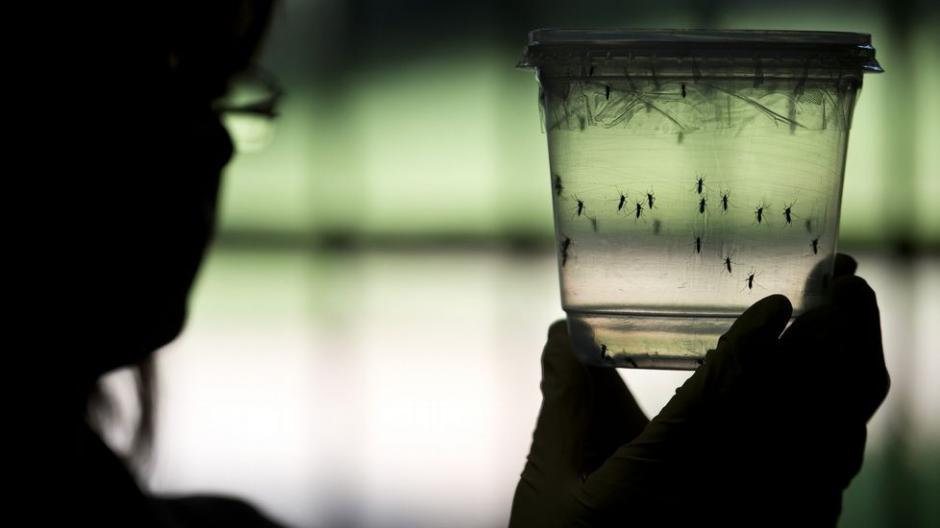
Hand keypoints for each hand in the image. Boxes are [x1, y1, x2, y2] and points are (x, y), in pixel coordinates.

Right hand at [510, 254, 888, 526]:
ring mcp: (761, 527)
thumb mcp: (553, 483)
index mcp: (661, 482)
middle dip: (830, 338)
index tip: (778, 301)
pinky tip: (835, 397)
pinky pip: (831, 479)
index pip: (723, 399)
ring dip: (847, 373)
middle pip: (802, 410)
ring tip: (848, 318)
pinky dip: (843, 425)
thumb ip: (565, 403)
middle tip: (840, 283)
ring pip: (832, 442)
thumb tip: (557, 334)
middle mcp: (725, 505)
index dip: (754, 344)